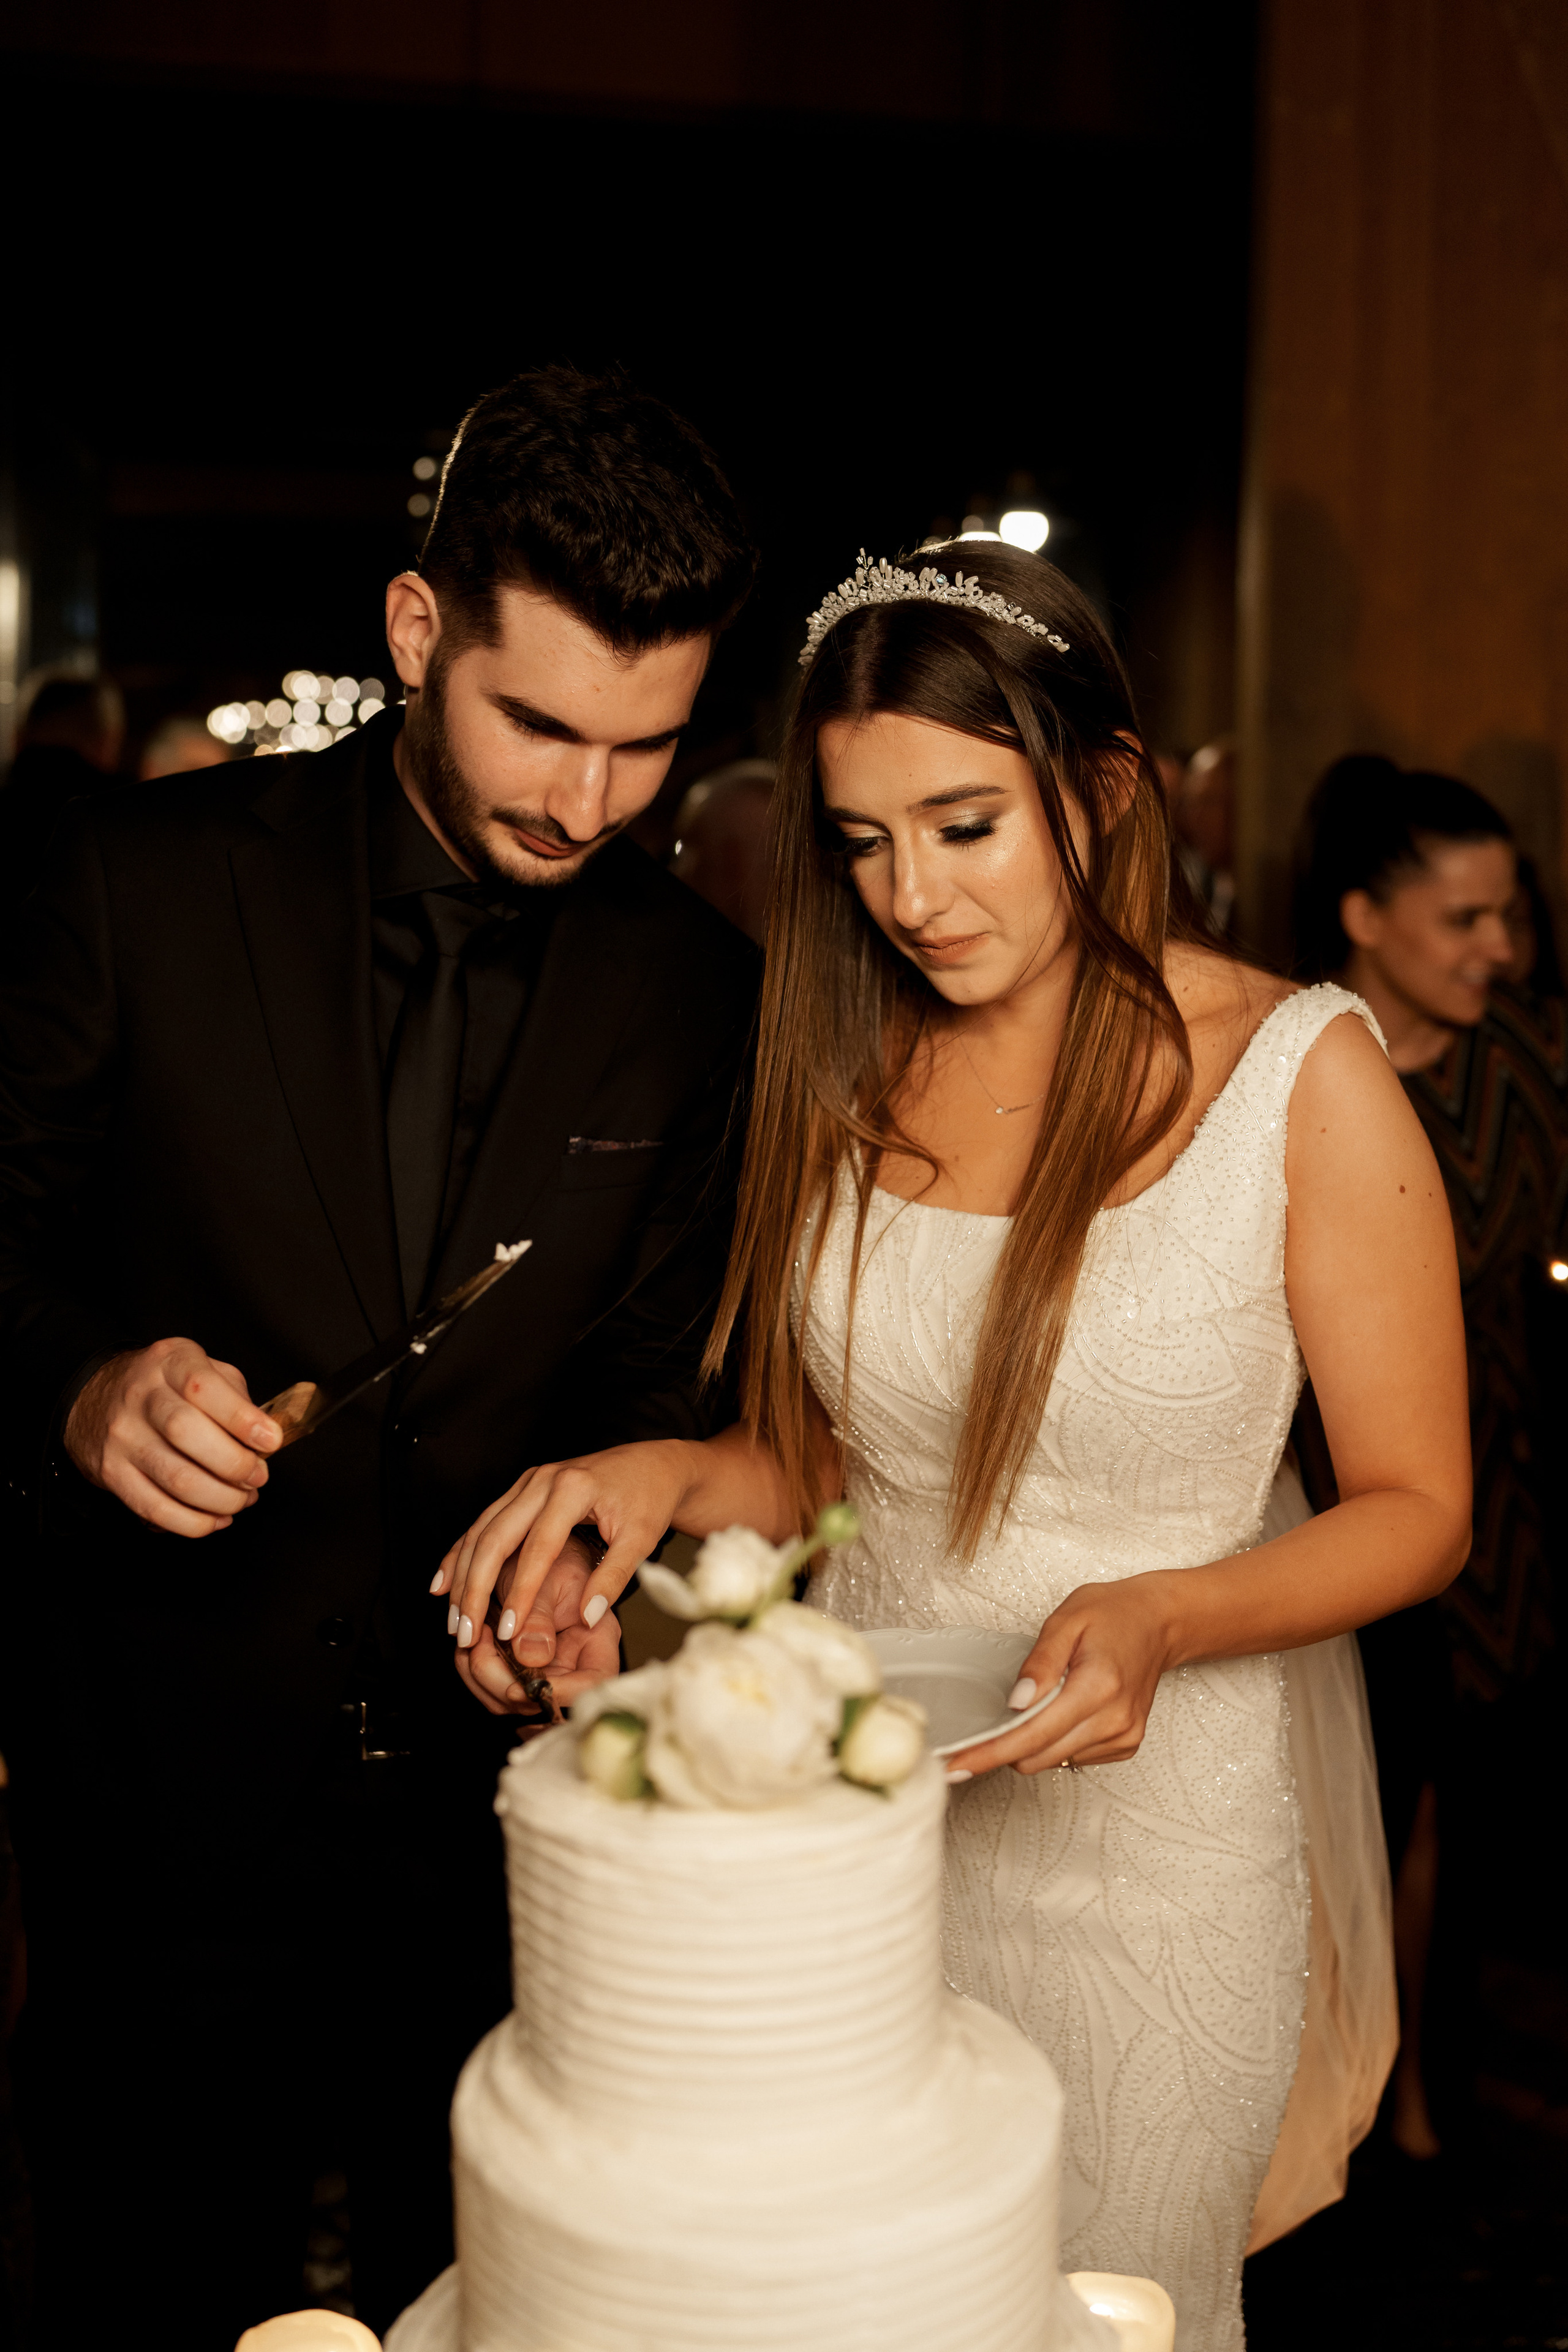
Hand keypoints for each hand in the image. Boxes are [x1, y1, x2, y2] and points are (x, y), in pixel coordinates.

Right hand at [64, 1339, 281, 1536]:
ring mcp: (122, 1436)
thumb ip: (235, 1397)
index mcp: (170, 1362)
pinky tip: (215, 1518)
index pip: (203, 1386)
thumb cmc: (167, 1387)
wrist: (96, 1398)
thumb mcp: (202, 1370)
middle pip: (186, 1432)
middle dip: (234, 1464)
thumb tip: (264, 1440)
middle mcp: (140, 1395)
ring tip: (241, 1500)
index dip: (241, 1418)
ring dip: (219, 1499)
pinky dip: (192, 1522)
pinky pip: (154, 1508)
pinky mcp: (112, 1473)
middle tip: (257, 1477)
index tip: (271, 1441)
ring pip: (174, 1478)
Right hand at [433, 1438, 692, 1654]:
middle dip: (474, 1589)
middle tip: (464, 1633)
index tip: (509, 1631)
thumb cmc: (649, 1498)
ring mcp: (528, 1481)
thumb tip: (586, 1618)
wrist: (653, 1464)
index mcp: (572, 1489)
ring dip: (461, 1575)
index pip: (537, 1548)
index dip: (519, 1593)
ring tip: (453, 1619)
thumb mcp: (641, 1538)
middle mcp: (542, 1480)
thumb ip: (612, 1578)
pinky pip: (484, 1522)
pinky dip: (462, 1553)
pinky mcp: (522, 1488)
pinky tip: (443, 1583)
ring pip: (481, 1530)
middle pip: (494, 1537)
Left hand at [454, 1541, 622, 1717]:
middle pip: (546, 1702)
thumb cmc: (553, 1555)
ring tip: (471, 1639)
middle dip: (503, 1684)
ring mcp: (547, 1671)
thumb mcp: (547, 1576)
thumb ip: (538, 1615)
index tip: (520, 1686)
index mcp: (596, 1638)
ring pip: (513, 1703)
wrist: (537, 1548)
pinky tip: (470, 1643)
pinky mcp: (521, 1671)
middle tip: (478, 1649)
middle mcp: (574, 1662)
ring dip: (482, 1677)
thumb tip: (530, 1656)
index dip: (560, 1694)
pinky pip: (494, 1690)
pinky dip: (474, 1671)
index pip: (592, 1683)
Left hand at [944, 1575, 1176, 1779]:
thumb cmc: (1114, 1614)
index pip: (1031, 1735)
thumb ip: (1039, 1663)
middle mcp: (1114, 1720)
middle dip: (1004, 1748)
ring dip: (1034, 1741)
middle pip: (1038, 1757)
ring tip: (1042, 1699)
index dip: (989, 1753)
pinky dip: (1057, 1740)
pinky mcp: (1125, 1745)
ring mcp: (1123, 1736)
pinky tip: (1064, 1709)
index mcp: (1097, 1687)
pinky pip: (1073, 1757)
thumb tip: (1015, 1703)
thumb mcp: (1067, 1619)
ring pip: (1053, 1760)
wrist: (1159, 1623)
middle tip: (982, 1729)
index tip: (957, 1765)